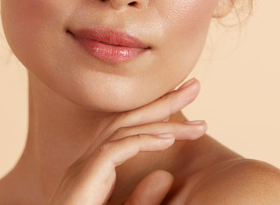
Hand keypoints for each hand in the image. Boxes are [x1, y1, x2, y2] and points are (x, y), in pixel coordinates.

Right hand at [49, 79, 205, 204]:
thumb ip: (142, 199)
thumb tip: (166, 176)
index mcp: (94, 171)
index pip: (127, 132)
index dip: (156, 116)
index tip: (188, 110)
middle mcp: (86, 163)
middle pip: (127, 121)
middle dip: (162, 102)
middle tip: (194, 86)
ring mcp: (82, 169)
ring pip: (124, 130)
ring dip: (162, 120)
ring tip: (198, 122)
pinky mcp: (83, 180)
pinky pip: (115, 151)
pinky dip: (142, 141)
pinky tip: (168, 140)